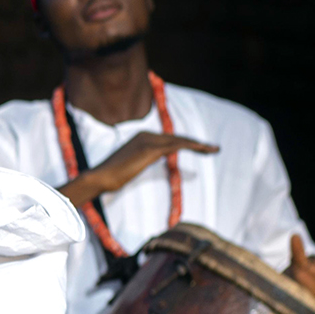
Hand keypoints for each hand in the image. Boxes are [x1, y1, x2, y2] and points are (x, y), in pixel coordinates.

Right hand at [69, 132, 216, 203]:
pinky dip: (191, 146)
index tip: (200, 149)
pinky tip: (202, 149)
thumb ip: (141, 161)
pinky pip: (176, 145)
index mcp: (141, 138)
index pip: (169, 140)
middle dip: (196, 143)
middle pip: (177, 138)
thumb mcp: (131, 167)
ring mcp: (147, 140)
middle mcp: (145, 135)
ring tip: (213, 150)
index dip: (186, 143)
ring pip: (179, 140)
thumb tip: (145, 164)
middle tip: (213, 149)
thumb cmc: (112, 177)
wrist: (101, 177)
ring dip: (198, 145)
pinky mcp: (150, 149)